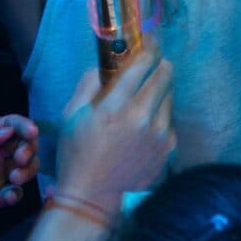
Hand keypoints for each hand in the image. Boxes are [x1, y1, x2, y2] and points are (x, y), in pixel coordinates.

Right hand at [53, 51, 175, 214]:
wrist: (93, 199)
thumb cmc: (77, 156)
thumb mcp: (71, 117)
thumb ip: (88, 84)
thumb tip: (104, 64)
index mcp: (115, 106)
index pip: (144, 62)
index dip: (149, 46)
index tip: (149, 41)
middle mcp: (143, 116)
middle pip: (166, 73)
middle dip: (159, 64)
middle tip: (150, 66)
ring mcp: (160, 133)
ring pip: (170, 95)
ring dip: (159, 91)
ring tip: (142, 102)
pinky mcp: (170, 147)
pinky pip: (169, 119)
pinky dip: (160, 116)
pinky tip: (144, 128)